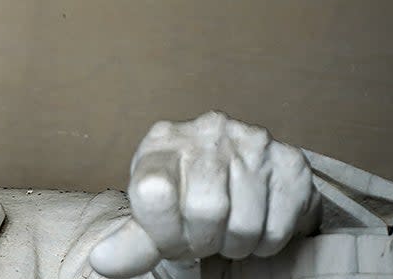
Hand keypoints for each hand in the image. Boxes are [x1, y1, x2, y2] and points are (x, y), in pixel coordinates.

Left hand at [89, 111, 319, 277]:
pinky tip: (254, 223)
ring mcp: (254, 142)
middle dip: (201, 240)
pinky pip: (276, 228)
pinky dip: (264, 243)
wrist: (240, 179)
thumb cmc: (185, 197)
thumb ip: (132, 241)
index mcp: (163, 140)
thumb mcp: (152, 214)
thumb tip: (102, 261)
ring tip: (226, 230)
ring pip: (243, 225)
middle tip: (202, 237)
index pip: (152, 191)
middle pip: (205, 210)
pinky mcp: (291, 162)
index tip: (168, 238)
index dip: (161, 231)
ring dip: (233, 245)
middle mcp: (209, 130)